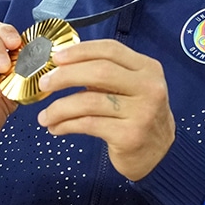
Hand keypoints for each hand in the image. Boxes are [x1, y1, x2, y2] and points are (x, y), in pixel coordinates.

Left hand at [36, 40, 174, 180]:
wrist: (160, 155)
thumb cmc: (139, 116)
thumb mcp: (131, 89)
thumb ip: (106, 75)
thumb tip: (63, 65)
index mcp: (148, 69)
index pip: (111, 50)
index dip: (80, 51)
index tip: (56, 57)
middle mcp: (148, 88)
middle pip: (99, 72)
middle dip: (65, 76)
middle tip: (44, 84)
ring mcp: (141, 112)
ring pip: (89, 101)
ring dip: (59, 107)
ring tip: (44, 115)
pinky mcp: (129, 136)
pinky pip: (88, 124)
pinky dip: (66, 124)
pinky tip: (56, 128)